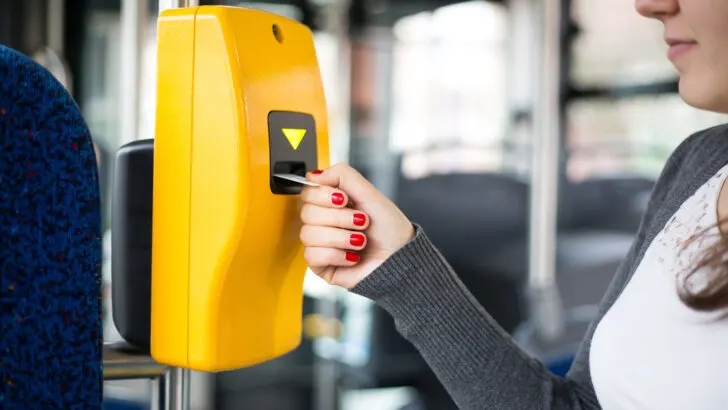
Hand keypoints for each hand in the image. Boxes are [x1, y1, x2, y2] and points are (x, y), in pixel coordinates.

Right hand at [299, 163, 414, 288]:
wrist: (400, 258)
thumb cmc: (390, 229)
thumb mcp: (368, 193)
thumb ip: (341, 175)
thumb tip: (313, 176)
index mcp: (331, 203)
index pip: (307, 192)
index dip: (322, 195)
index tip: (343, 199)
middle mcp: (324, 222)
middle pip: (306, 212)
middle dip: (339, 218)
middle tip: (361, 222)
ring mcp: (320, 244)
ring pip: (308, 234)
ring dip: (340, 237)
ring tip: (360, 241)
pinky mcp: (320, 265)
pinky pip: (312, 256)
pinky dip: (337, 255)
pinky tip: (352, 256)